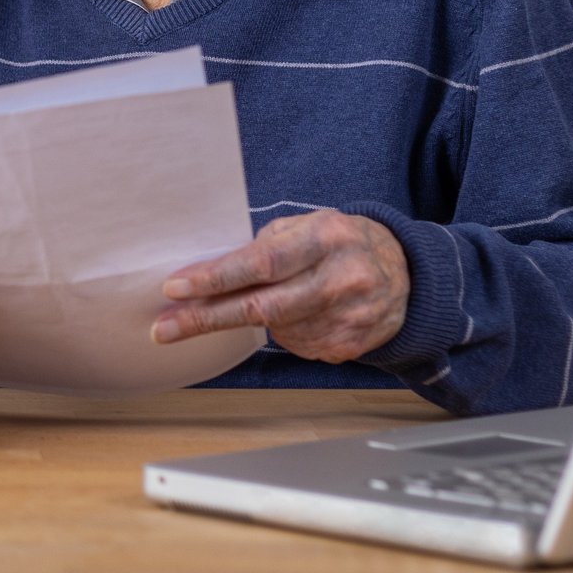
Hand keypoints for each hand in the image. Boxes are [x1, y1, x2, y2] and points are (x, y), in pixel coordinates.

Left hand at [152, 210, 409, 363]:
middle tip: (164, 328)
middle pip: (262, 307)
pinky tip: (292, 316)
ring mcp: (348, 317)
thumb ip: (264, 246)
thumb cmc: (340, 242)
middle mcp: (340, 278)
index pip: (261, 263)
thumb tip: (208, 273)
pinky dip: (281, 333)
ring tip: (250, 305)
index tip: (175, 289)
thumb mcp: (307, 226)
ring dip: (246, 322)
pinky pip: (295, 345)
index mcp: (325, 238)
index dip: (215, 278)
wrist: (408, 274)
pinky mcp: (350, 346)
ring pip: (275, 330)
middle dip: (206, 318)